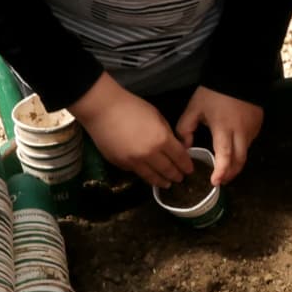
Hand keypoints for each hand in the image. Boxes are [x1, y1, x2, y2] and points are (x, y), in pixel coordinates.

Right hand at [71, 74, 192, 186]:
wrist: (102, 110)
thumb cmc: (131, 107)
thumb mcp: (156, 115)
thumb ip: (166, 133)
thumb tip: (172, 146)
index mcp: (161, 139)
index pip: (179, 157)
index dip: (186, 165)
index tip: (190, 169)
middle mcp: (149, 155)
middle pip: (167, 170)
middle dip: (176, 176)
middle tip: (180, 179)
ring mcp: (134, 162)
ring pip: (152, 177)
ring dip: (162, 181)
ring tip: (167, 184)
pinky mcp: (121, 165)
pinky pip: (137, 173)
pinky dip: (145, 175)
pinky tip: (149, 175)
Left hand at [177, 86, 263, 184]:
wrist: (240, 74)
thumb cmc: (213, 93)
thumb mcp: (194, 108)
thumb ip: (185, 128)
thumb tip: (184, 147)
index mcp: (224, 129)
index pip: (225, 157)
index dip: (221, 172)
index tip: (215, 182)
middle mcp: (241, 133)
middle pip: (239, 161)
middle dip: (230, 174)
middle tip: (220, 180)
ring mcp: (252, 130)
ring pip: (245, 153)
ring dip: (236, 162)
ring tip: (224, 167)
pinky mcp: (258, 125)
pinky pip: (249, 143)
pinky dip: (241, 150)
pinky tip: (232, 148)